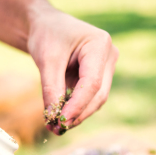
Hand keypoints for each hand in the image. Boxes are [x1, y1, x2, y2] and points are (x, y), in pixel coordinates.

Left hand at [27, 8, 118, 134]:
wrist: (47, 25)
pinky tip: (59, 118)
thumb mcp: (46, 59)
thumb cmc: (47, 35)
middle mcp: (109, 57)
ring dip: (77, 115)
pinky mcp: (99, 77)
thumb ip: (51, 88)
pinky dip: (75, 109)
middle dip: (78, 114)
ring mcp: (106, 68)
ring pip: (96, 100)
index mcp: (100, 45)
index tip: (61, 120)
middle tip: (58, 129)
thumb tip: (54, 117)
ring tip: (55, 127)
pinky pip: (89, 98)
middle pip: (98, 94)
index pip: (92, 83)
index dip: (78, 104)